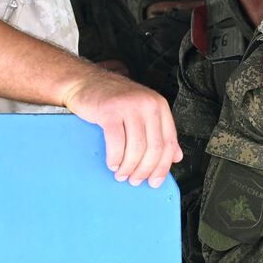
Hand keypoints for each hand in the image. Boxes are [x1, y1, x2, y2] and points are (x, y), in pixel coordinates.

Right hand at [60, 68, 182, 187]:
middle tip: (135, 180)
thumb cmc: (114, 100)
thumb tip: (176, 156)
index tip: (155, 181)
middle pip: (154, 147)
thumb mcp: (142, 112)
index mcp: (159, 106)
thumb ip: (160, 132)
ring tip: (122, 174)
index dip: (163, 166)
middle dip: (145, 170)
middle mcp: (148, 104)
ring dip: (129, 167)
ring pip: (136, 147)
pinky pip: (116, 142)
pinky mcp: (109, 111)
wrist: (86, 82)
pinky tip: (112, 164)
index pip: (169, 142)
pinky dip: (115, 158)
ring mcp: (129, 106)